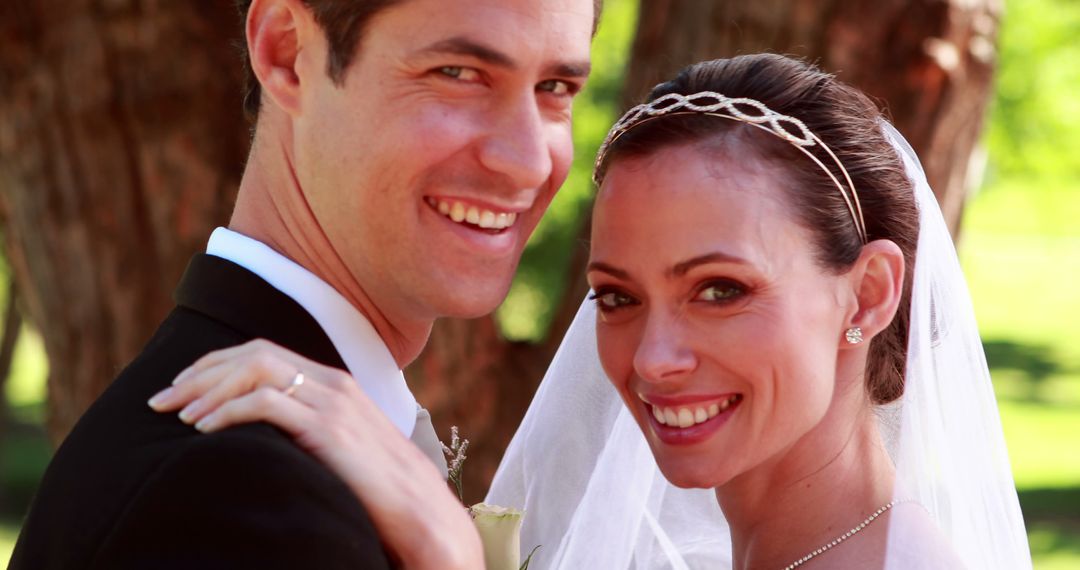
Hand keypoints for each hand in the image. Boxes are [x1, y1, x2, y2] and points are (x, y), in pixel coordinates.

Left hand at [148, 339, 482, 569]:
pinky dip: (226, 412)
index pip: (262, 353)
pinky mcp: (328, 427)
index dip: (214, 366)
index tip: (179, 391)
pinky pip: (266, 403)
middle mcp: (332, 382)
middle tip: (161, 402)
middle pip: (252, 354)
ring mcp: (332, 401)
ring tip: (179, 418)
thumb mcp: (339, 448)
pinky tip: (204, 432)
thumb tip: (259, 438)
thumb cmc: (376, 490)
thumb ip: (307, 430)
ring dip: (208, 391)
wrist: (419, 511)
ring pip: (255, 371)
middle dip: (199, 374)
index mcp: (333, 382)